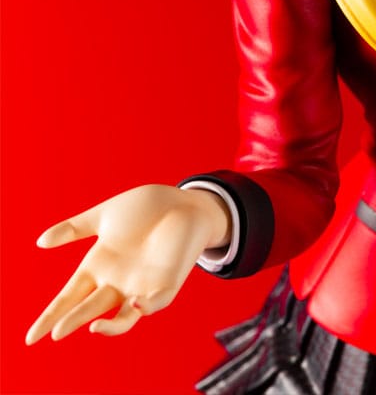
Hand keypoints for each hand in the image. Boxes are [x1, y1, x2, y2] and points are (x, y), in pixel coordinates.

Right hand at [26, 184, 229, 343]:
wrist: (181, 201)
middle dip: (73, 320)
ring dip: (110, 326)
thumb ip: (74, 228)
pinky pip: (157, 301)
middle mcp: (118, 281)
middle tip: (55, 333)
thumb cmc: (144, 209)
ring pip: (123, 317)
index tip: (31, 336)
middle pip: (89, 308)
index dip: (52, 315)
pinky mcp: (168, 283)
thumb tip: (40, 242)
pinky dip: (148, 305)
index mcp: (99, 266)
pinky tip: (135, 303)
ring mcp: (142, 285)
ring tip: (93, 327)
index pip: (70, 296)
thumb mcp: (104, 216)